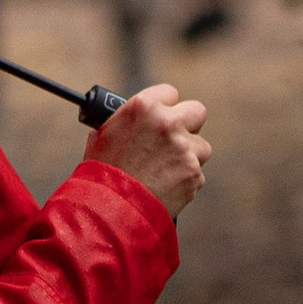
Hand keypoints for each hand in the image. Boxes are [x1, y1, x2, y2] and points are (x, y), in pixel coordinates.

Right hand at [91, 84, 211, 216]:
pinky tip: (165, 187)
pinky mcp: (194, 173)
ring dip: (189, 156)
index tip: (162, 116)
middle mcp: (167, 123)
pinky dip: (185, 180)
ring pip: (201, 146)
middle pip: (197, 111)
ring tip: (165, 171)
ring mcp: (184, 148)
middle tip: (175, 138)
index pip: (170, 93)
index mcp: (143, 107)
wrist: (112, 210)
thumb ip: (122, 123)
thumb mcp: (102, 138)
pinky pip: (196, 172)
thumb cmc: (101, 175)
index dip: (165, 106)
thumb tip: (125, 121)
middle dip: (189, 124)